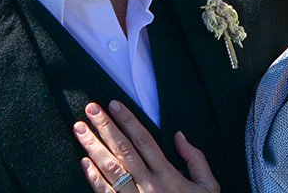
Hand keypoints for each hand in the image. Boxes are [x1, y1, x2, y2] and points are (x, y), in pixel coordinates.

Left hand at [73, 101, 218, 192]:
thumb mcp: (207, 188)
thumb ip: (196, 160)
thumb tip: (180, 136)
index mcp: (168, 176)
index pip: (144, 141)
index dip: (128, 121)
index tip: (114, 104)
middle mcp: (149, 185)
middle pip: (123, 150)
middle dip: (105, 127)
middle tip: (90, 108)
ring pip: (111, 169)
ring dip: (93, 147)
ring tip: (80, 129)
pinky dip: (93, 178)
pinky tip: (84, 162)